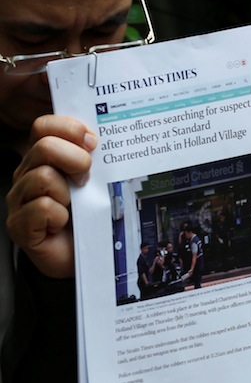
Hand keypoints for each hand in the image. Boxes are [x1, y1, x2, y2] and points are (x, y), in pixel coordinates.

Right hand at [5, 115, 95, 277]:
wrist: (84, 256)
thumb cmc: (89, 216)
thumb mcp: (95, 182)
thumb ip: (93, 159)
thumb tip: (99, 138)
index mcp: (44, 158)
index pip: (44, 126)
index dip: (69, 129)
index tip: (93, 143)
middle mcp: (27, 174)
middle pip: (45, 147)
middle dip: (76, 160)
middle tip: (86, 180)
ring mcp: (19, 199)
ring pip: (43, 177)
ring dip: (68, 194)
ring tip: (73, 207)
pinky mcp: (19, 225)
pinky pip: (43, 208)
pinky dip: (60, 217)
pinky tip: (62, 225)